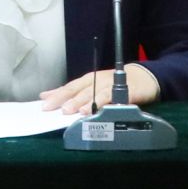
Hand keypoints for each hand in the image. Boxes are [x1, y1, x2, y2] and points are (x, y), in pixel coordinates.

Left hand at [41, 64, 159, 113]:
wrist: (144, 78)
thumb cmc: (115, 84)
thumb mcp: (93, 86)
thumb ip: (72, 92)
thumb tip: (48, 96)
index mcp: (88, 80)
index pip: (69, 87)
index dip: (56, 94)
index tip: (43, 103)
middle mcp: (97, 80)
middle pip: (77, 89)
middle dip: (63, 98)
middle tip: (51, 107)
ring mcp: (109, 85)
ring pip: (92, 93)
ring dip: (79, 101)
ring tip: (69, 110)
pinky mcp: (122, 91)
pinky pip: (110, 97)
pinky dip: (100, 103)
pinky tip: (93, 110)